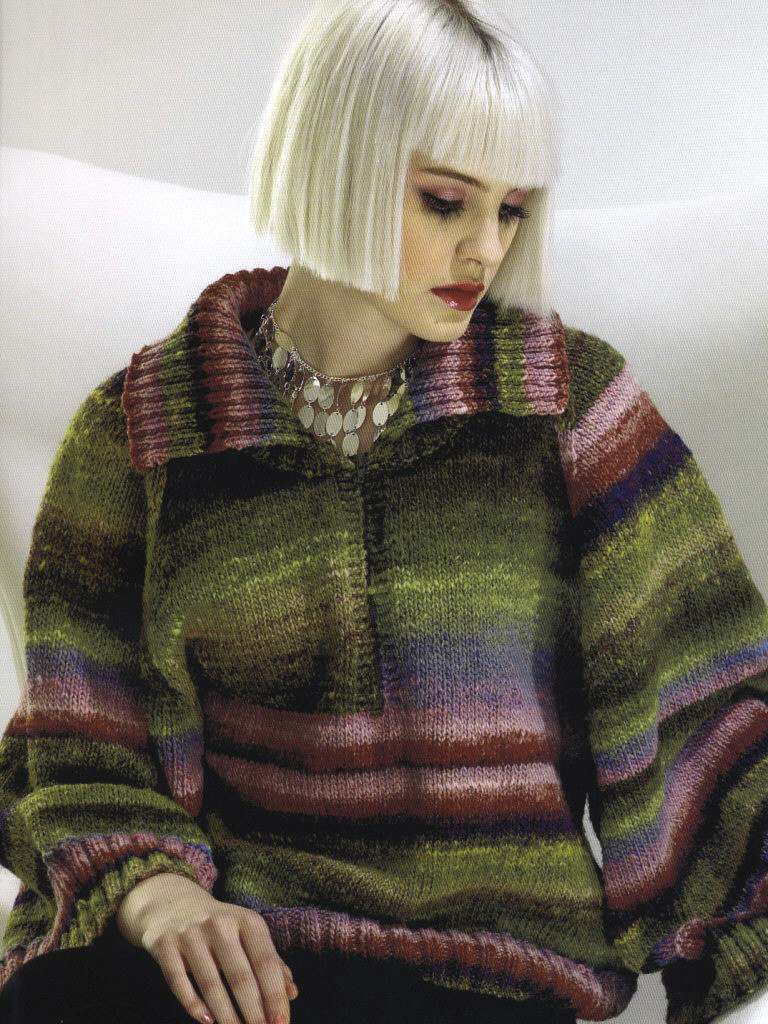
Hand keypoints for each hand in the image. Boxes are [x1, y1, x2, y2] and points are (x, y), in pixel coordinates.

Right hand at [124, 882, 298, 1023]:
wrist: (171, 903)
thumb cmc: (220, 926)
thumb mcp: (247, 934)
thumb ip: (270, 961)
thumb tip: (292, 993)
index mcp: (247, 920)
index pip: (266, 963)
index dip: (275, 996)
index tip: (282, 1023)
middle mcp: (220, 924)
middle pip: (240, 977)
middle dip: (254, 1012)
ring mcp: (190, 934)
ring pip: (211, 984)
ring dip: (227, 1016)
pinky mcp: (165, 945)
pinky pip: (179, 982)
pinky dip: (193, 1005)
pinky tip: (208, 1021)